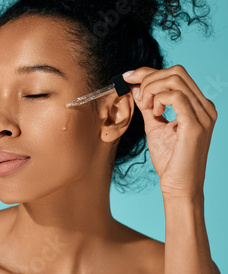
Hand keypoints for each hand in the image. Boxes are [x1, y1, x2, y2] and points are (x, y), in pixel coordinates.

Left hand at [123, 65, 216, 197]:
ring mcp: (203, 115)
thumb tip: (136, 87)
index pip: (176, 74)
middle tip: (136, 96)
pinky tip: (154, 113)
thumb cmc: (170, 160)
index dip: (148, 72)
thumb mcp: (155, 126)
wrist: (179, 186)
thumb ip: (148, 106)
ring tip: (146, 108)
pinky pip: (176, 97)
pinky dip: (158, 99)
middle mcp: (205, 107)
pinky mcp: (196, 125)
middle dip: (148, 78)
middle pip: (176, 72)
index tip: (128, 77)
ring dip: (151, 90)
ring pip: (174, 80)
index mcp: (198, 105)